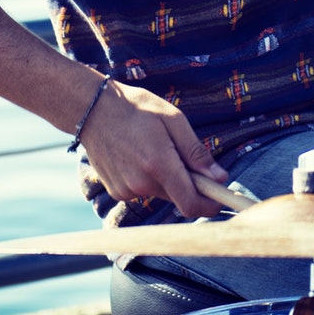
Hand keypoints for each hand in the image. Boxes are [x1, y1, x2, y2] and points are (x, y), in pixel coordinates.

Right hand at [74, 79, 232, 219]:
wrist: (93, 110)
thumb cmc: (137, 109)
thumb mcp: (173, 120)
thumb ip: (196, 152)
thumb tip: (220, 177)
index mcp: (159, 164)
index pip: (190, 203)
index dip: (209, 206)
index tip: (220, 199)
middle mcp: (141, 183)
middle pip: (179, 198)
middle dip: (191, 185)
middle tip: (187, 159)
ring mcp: (126, 190)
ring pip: (162, 194)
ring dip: (169, 180)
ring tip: (157, 149)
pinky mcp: (116, 191)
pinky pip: (145, 191)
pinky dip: (150, 179)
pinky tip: (140, 156)